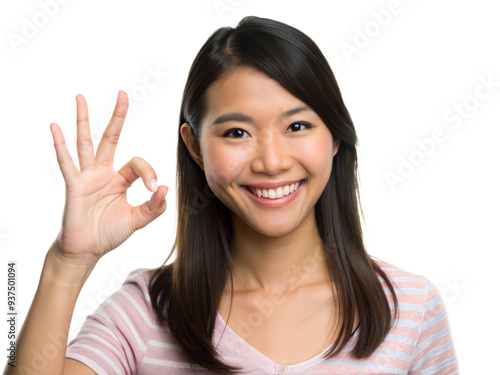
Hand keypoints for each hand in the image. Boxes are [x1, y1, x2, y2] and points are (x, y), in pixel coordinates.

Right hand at [49, 91, 167, 264]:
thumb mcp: (138, 220)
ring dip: (84, 120)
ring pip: (86, 143)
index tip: (153, 188)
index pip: (137, 163)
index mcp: (120, 179)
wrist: (87, 250)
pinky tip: (55, 126)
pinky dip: (60, 145)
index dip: (148, 172)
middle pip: (111, 138)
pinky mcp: (74, 185)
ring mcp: (87, 177)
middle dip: (118, 117)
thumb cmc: (110, 233)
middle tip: (123, 94)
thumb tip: (164, 188)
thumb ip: (154, 207)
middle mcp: (104, 173)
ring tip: (80, 96)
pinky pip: (67, 162)